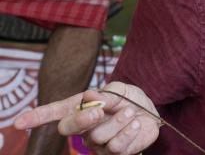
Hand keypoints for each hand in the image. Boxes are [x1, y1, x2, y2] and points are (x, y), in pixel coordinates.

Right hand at [14, 82, 159, 154]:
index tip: (18, 123)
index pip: (55, 113)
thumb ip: (106, 94)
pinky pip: (116, 146)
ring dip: (119, 121)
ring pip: (98, 136)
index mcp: (81, 108)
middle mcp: (84, 128)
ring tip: (130, 113)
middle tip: (99, 111)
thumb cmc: (130, 100)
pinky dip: (129, 131)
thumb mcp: (120, 90)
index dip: (37, 118)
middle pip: (68, 128)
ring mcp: (96, 143)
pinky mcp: (113, 153)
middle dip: (82, 118)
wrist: (151, 113)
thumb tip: (90, 96)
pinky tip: (135, 124)